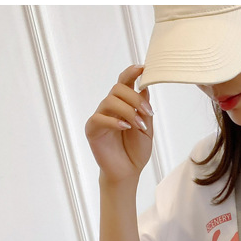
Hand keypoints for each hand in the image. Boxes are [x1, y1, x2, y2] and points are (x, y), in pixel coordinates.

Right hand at [85, 64, 153, 183]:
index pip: (124, 83)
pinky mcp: (93, 129)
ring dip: (128, 111)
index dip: (132, 73)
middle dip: (135, 98)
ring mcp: (100, 117)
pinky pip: (100, 118)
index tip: (143, 68)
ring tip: (139, 125)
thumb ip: (144, 110)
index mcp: (123, 105)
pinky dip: (115, 121)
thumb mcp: (146, 129)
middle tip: (148, 112)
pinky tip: (125, 127)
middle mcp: (110, 108)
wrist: (128, 172)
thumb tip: (145, 88)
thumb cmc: (136, 151)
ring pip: (110, 101)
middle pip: (118, 89)